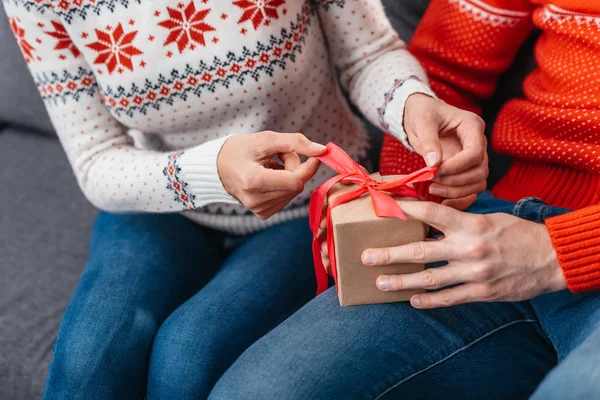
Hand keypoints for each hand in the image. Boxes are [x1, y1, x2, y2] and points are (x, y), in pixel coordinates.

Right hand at [217, 131, 325, 219]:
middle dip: (296, 168)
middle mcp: (255, 200)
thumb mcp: (266, 139)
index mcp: (253, 181)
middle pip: (296, 186)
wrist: (216, 168)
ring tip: (271, 165)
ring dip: (290, 176)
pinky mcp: (262, 214)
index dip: (308, 167)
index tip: (314, 155)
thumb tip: (322, 150)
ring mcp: (258, 210)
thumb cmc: (239, 150)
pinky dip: (284, 185)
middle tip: (281, 155)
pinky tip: (269, 177)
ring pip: (293, 192)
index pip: (295, 181)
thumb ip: (295, 142)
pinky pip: (286, 198)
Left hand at [362, 201, 566, 307]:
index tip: (382, 208)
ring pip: (429, 278)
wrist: (550, 258)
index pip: (430, 212)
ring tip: (380, 282)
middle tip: (366, 257)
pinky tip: (412, 300)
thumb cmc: (516, 233)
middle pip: (419, 250)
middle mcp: (468, 247)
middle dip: (389, 254)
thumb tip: (427, 220)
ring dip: (401, 281)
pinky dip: (428, 301)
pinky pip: (448, 298)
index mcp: (470, 223)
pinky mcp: (481, 291)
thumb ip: (459, 220)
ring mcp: (473, 272)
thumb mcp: (488, 218)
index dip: (404, 209)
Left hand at [404, 94, 487, 209]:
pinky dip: (458, 196)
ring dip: (457, 191)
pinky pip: (470, 188)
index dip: (457, 166)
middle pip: (480, 170)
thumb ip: (428, 141)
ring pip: (478, 182)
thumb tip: (434, 163)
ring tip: (433, 189)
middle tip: (432, 181)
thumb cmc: (422, 112)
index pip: (476, 152)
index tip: (436, 171)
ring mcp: (473, 157)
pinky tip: (440, 197)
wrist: (419, 115)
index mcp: (472, 126)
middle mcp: (478, 142)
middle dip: (456, 181)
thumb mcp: (422, 121)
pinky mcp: (465, 168)